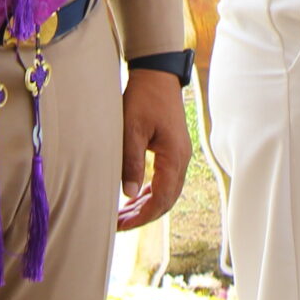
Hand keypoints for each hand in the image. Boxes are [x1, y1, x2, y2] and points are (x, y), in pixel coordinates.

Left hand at [117, 68, 190, 231]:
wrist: (157, 74)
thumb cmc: (144, 98)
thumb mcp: (132, 129)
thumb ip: (131, 162)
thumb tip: (127, 194)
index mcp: (174, 157)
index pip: (161, 199)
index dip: (141, 216)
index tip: (121, 224)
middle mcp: (181, 159)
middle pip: (166, 200)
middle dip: (142, 215)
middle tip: (117, 225)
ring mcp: (179, 155)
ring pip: (165, 191)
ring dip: (145, 205)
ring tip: (122, 215)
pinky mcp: (173, 150)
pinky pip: (164, 179)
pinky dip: (149, 192)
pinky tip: (134, 197)